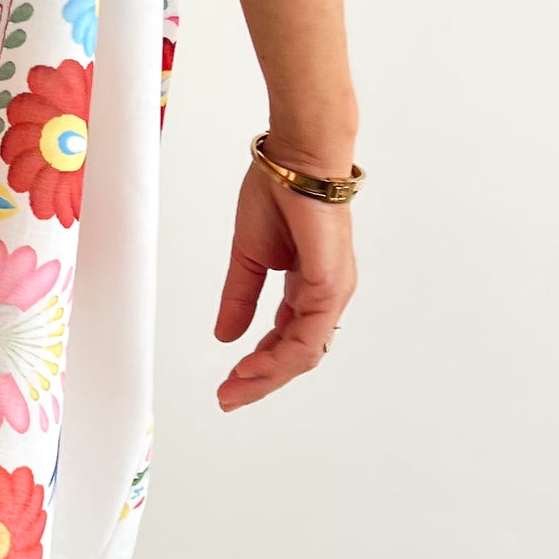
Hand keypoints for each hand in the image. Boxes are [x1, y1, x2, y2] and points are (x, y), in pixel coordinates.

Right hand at [214, 158, 355, 410]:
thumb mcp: (249, 258)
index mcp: (308, 288)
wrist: (295, 160)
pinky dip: (281, 356)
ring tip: (235, 388)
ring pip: (304, 353)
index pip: (286, 340)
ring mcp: (332, 292)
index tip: (228, 382)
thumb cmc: (278, 194)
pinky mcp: (330, 284)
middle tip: (228, 398)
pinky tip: (254, 365)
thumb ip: (239, 298)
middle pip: (297, 356)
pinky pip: (309, 335)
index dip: (258, 365)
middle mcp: (326, 296)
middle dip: (260, 381)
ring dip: (268, 376)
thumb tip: (226, 335)